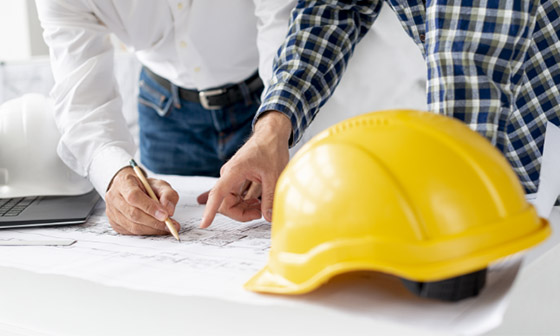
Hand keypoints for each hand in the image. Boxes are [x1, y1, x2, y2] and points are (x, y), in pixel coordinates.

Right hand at [105, 167, 179, 234]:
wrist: (131, 189)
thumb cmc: (145, 187)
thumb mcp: (160, 185)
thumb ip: (168, 194)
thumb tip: (169, 211)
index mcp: (123, 182)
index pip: (134, 196)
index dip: (150, 207)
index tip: (165, 215)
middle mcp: (113, 197)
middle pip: (133, 213)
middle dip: (154, 222)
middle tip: (171, 225)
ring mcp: (111, 211)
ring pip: (132, 226)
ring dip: (152, 229)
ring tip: (167, 228)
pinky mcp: (115, 223)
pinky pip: (131, 232)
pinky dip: (147, 232)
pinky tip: (157, 229)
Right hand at [199, 111, 291, 227]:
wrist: (271, 134)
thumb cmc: (271, 149)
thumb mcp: (274, 175)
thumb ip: (269, 197)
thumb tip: (268, 217)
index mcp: (234, 171)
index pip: (217, 194)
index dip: (209, 210)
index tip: (204, 224)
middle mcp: (229, 175)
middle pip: (225, 203)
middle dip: (241, 212)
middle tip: (260, 213)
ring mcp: (233, 177)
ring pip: (232, 201)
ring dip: (245, 208)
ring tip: (262, 206)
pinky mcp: (238, 178)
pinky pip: (237, 196)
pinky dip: (247, 202)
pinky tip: (258, 202)